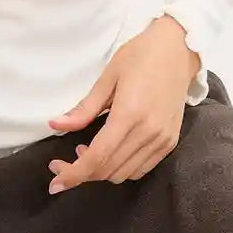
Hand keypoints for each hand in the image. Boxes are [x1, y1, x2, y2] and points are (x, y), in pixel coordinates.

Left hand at [45, 16, 199, 191]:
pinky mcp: (170, 142)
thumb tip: (54, 125)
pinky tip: (110, 151)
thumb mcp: (107, 78)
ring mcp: (162, 139)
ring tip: (87, 150)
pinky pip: (141, 168)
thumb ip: (83, 109)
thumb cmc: (140, 56)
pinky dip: (121, 167)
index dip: (73, 174)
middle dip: (81, 173)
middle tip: (62, 161)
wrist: (178, 49)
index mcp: (129, 114)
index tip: (55, 183)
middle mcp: (148, 132)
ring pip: (124, 174)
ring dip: (101, 171)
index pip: (97, 157)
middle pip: (108, 170)